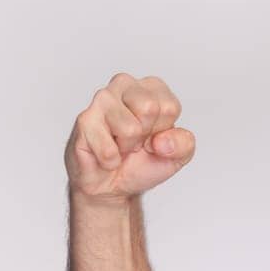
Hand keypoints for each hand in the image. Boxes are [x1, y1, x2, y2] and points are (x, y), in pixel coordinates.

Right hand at [64, 73, 195, 202]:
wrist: (112, 185)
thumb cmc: (143, 162)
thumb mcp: (178, 156)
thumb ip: (184, 143)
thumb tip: (162, 141)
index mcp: (151, 88)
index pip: (170, 106)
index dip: (165, 131)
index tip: (153, 136)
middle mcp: (124, 85)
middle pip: (149, 108)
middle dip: (146, 136)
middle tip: (136, 141)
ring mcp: (102, 100)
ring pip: (130, 128)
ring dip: (127, 147)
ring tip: (120, 145)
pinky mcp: (84, 119)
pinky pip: (109, 149)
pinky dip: (111, 160)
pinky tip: (105, 153)